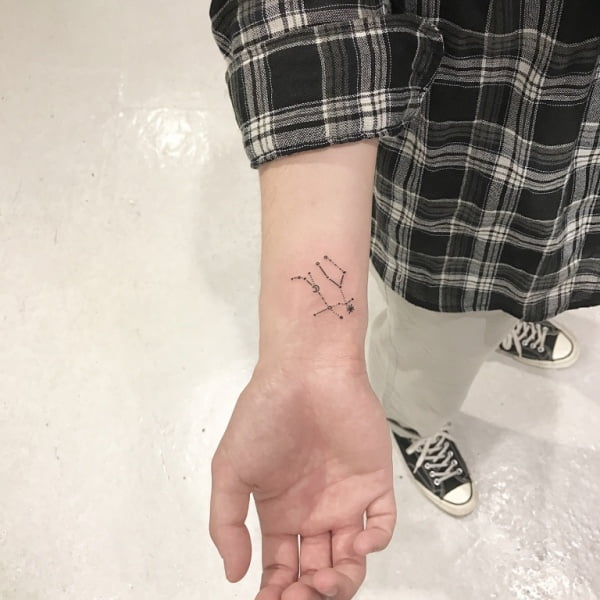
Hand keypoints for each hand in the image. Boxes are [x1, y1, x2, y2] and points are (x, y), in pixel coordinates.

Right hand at [210, 360, 395, 598]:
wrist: (304, 372)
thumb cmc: (264, 414)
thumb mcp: (229, 469)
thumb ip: (226, 523)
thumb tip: (234, 575)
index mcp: (278, 511)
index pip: (279, 568)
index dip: (276, 594)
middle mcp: (313, 511)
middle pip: (316, 571)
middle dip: (309, 593)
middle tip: (300, 596)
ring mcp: (346, 498)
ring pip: (350, 558)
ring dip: (342, 581)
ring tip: (326, 582)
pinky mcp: (375, 481)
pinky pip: (383, 524)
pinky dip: (375, 544)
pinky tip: (356, 543)